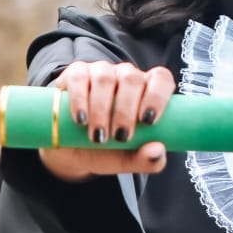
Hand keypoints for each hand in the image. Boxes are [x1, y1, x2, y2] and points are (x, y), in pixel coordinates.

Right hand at [37, 60, 175, 181]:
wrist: (71, 151)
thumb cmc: (107, 149)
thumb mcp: (127, 159)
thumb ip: (147, 160)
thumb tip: (157, 151)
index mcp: (146, 90)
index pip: (161, 78)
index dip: (157, 95)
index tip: (148, 121)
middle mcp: (126, 76)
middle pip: (132, 79)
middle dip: (126, 110)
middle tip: (120, 137)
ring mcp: (100, 72)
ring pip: (106, 78)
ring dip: (102, 109)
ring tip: (98, 136)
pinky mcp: (75, 74)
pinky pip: (79, 78)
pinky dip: (79, 99)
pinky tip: (81, 119)